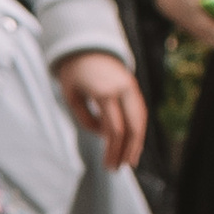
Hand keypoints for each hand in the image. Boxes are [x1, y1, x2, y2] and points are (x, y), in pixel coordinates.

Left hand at [54, 50, 143, 170]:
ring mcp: (131, 87)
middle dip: (129, 150)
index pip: (115, 129)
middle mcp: (123, 90)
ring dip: (137, 142)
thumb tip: (103, 136)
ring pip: (141, 119)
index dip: (114, 150)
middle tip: (121, 167)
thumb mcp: (72, 97)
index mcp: (105, 93)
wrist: (86, 46)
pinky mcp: (133, 87)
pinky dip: (138, 128)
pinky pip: (140, 111)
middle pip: (134, 126)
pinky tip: (134, 143)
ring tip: (130, 161)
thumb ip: (86, 118)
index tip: (108, 165)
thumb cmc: (74, 73)